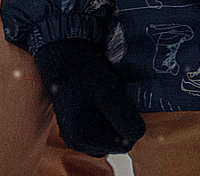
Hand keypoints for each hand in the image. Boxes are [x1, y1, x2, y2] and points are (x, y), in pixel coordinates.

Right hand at [30, 39, 144, 155]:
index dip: (130, 122)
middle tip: (115, 98)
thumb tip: (138, 135)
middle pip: (116, 141)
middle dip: (121, 122)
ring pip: (108, 136)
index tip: (123, 101)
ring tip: (106, 98)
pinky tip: (99, 101)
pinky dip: (103, 118)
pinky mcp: (74, 129)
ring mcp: (74, 137)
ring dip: (113, 119)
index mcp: (84, 138)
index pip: (126, 143)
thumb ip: (125, 118)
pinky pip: (98, 130)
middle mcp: (77, 143)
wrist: (61, 57)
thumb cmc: (84, 73)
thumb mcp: (109, 93)